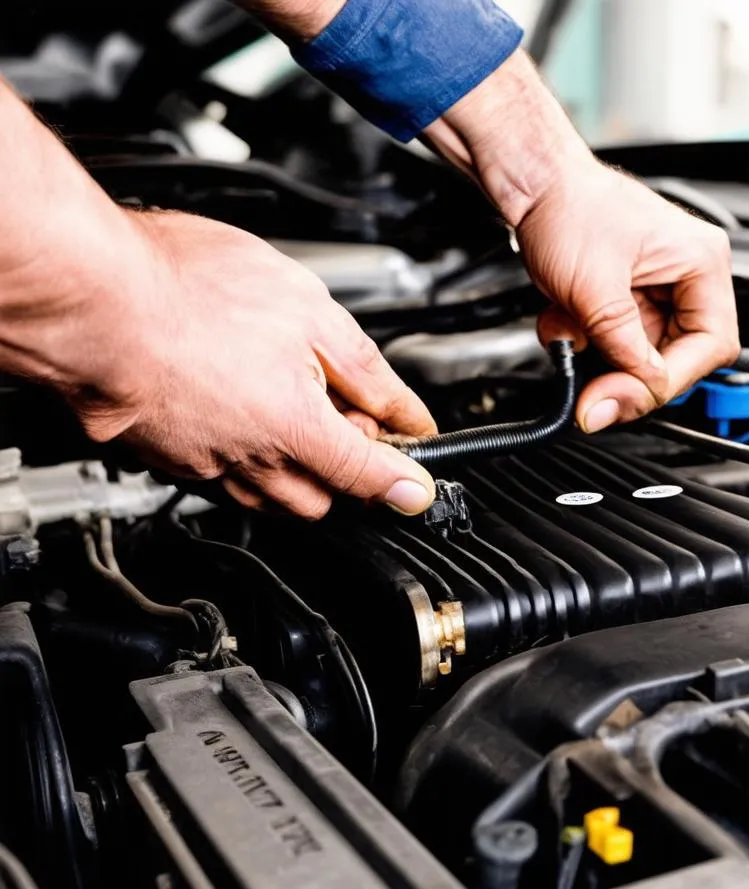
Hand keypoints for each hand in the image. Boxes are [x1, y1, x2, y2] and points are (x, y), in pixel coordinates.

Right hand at [64, 211, 437, 517]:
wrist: (93, 299)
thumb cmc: (189, 291)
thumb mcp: (309, 311)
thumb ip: (366, 372)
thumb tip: (407, 412)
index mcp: (298, 428)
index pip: (370, 477)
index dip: (404, 484)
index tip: (417, 487)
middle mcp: (253, 462)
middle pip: (324, 498)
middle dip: (347, 469)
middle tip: (345, 415)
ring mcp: (207, 465)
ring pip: (273, 497)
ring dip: (297, 469)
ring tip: (288, 406)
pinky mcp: (170, 459)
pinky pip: (224, 480)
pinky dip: (247, 460)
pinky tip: (241, 411)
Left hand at [519, 159, 739, 432]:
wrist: (532, 184)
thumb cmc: (569, 206)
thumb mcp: (596, 292)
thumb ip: (620, 352)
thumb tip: (626, 399)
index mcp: (702, 263)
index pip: (710, 346)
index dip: (668, 379)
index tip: (628, 396)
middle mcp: (688, 278)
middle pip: (677, 358)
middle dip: (628, 374)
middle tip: (593, 394)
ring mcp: (657, 291)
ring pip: (641, 357)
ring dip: (600, 358)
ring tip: (570, 334)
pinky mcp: (627, 300)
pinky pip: (616, 344)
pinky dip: (587, 343)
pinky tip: (564, 322)